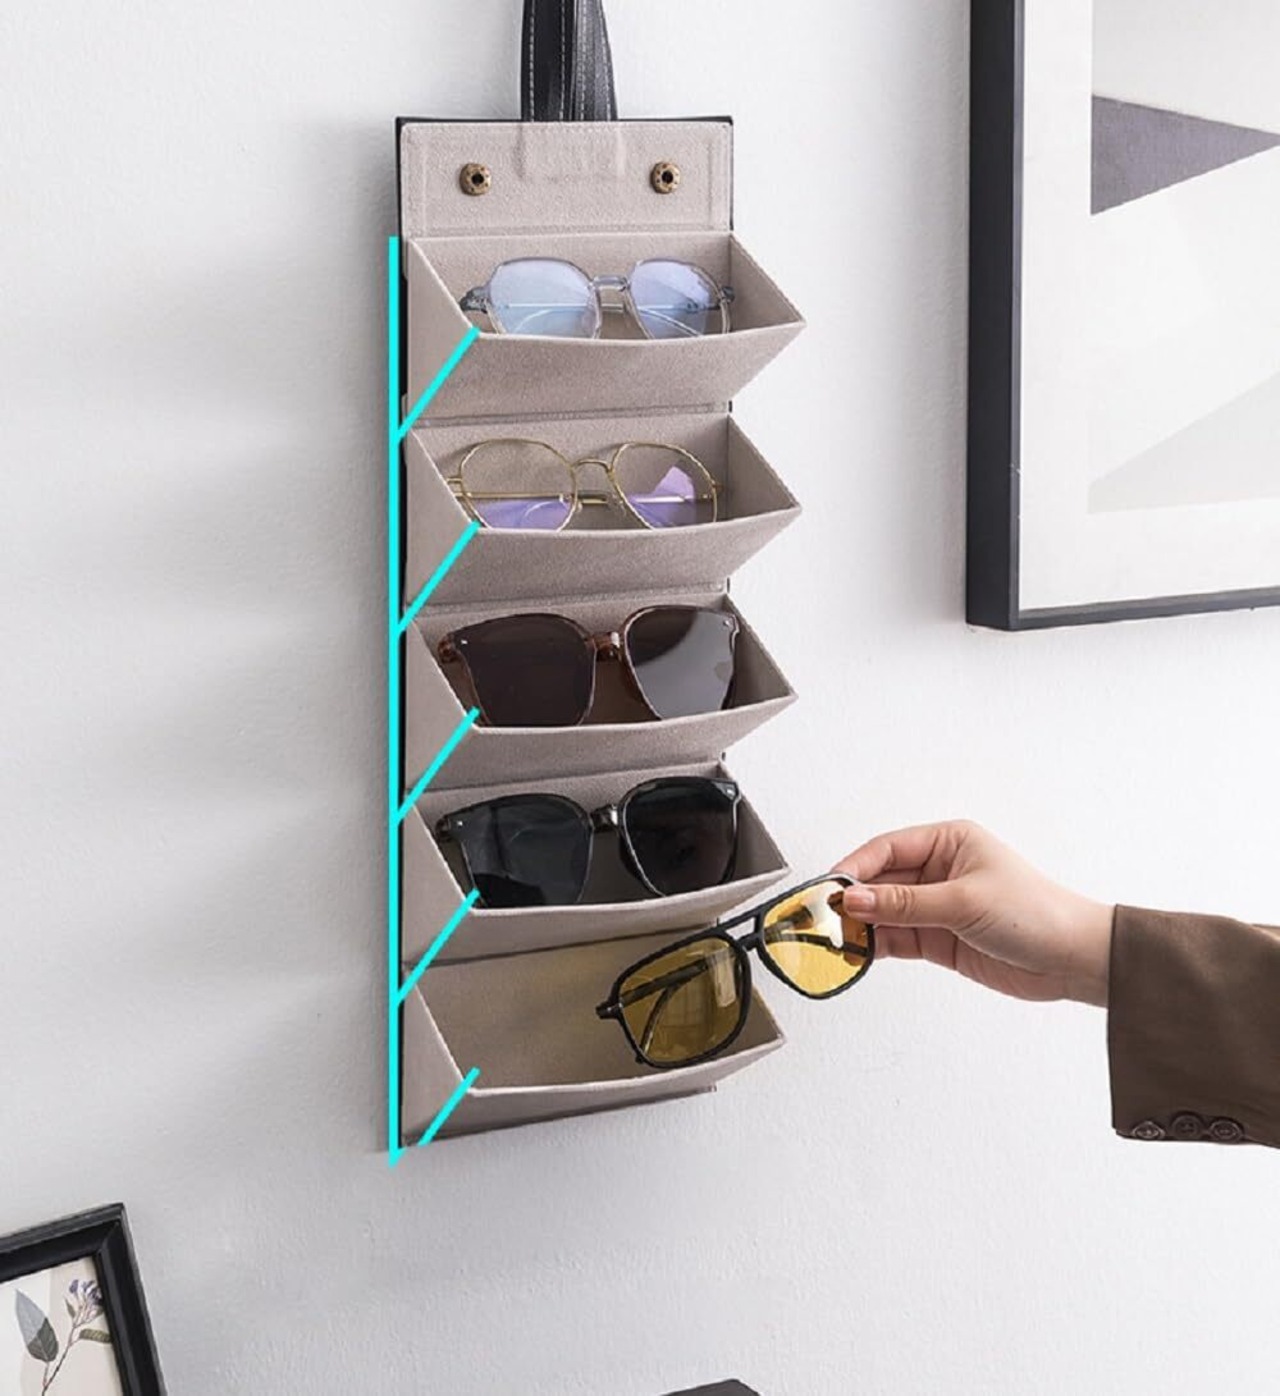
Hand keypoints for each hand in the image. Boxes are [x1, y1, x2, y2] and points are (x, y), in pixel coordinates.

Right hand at [833, 821, 1112, 1005]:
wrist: (1073, 960)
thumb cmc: (1036, 914)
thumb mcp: (964, 902)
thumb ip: (905, 903)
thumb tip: (856, 899)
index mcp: (949, 842)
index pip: (888, 848)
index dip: (856, 866)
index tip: (831, 887)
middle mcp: (940, 869)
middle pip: (881, 880)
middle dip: (854, 899)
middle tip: (824, 917)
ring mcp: (937, 905)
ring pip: (885, 911)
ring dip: (861, 925)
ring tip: (837, 938)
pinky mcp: (938, 938)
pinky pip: (896, 937)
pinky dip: (875, 945)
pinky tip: (858, 952)